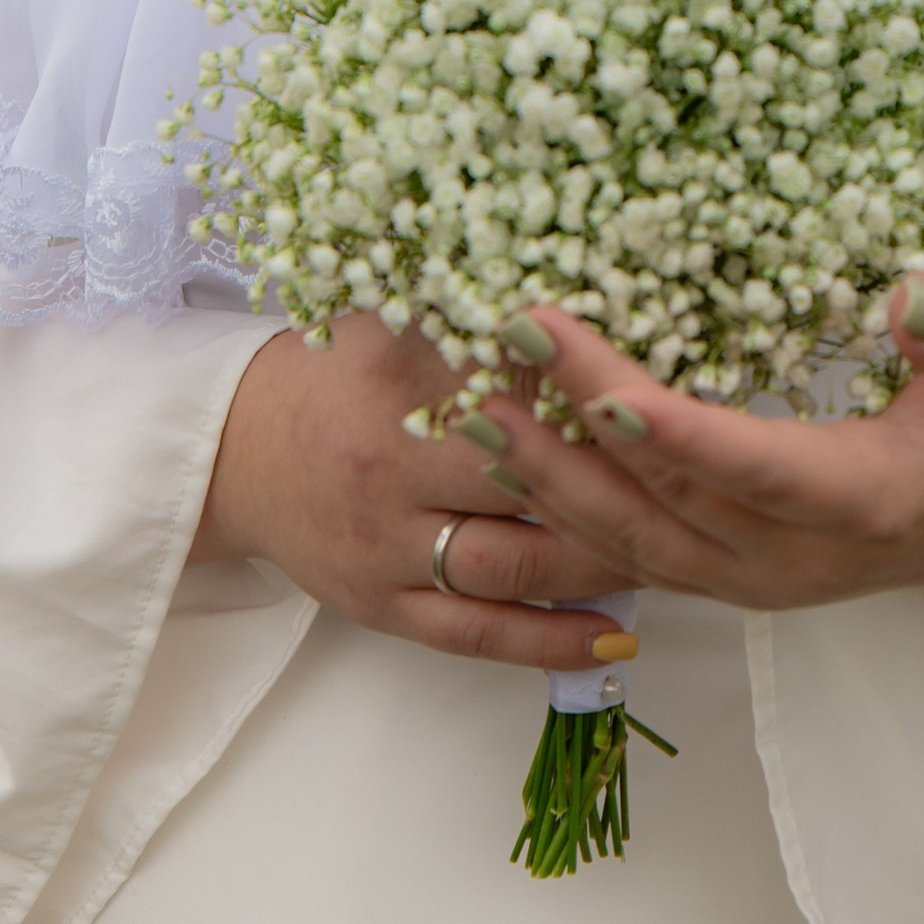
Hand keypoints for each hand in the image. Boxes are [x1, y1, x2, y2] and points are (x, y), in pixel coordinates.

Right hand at [190, 314, 638, 672]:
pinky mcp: (385, 608)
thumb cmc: (331, 377)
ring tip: (671, 553)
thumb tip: (565, 282)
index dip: (589, 395)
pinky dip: (551, 641)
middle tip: (691, 482)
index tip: (656, 395)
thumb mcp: (387, 318)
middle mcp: (394, 470)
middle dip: (610, 484)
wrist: (233, 454)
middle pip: (525, 484)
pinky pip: (479, 635)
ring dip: (597, 565)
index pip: (516, 388)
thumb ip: (464, 300)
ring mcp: (390, 549)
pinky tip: (617, 635)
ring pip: (512, 567)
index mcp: (399, 384)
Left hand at [471, 280, 923, 649]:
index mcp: (861, 502)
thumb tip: (909, 293)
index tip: (599, 380)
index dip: (674, 434)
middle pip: (663, 500)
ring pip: (625, 540)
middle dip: (575, 426)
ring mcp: (745, 578)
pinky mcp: (717, 576)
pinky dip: (557, 507)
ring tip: (471, 404)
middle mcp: (787, 558)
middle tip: (505, 343)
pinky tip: (505, 451)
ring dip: (546, 476)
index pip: (751, 468)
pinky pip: (623, 550)